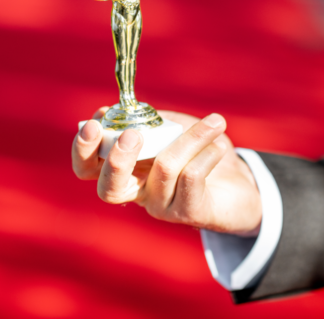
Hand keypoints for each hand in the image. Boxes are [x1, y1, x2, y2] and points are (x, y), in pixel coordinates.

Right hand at [72, 109, 261, 235]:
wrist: (240, 183)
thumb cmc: (199, 151)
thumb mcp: (171, 128)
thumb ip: (148, 120)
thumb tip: (124, 110)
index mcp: (124, 170)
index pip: (87, 169)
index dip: (83, 149)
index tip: (94, 122)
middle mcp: (138, 193)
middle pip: (109, 189)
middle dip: (117, 160)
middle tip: (132, 135)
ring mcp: (162, 206)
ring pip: (164, 168)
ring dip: (190, 138)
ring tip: (214, 122)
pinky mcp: (189, 213)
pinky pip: (192, 176)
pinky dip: (207, 153)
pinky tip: (218, 145)